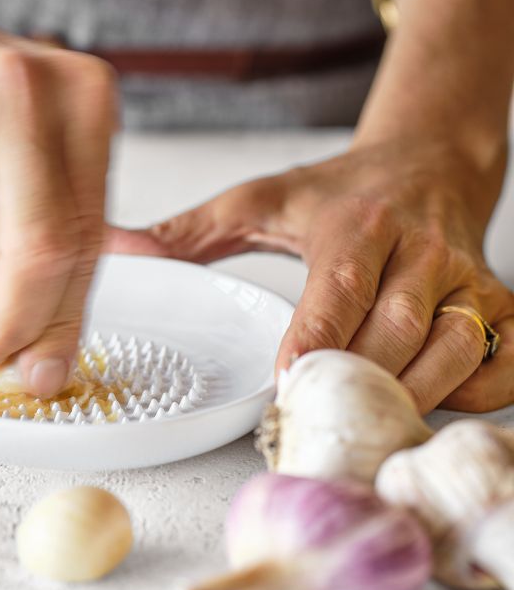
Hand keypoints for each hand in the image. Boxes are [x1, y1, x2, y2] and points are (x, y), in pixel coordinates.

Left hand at [108, 138, 513, 413]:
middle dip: (357, 385)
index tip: (289, 384)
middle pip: (396, 331)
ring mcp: (465, 277)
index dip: (317, 341)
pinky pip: (504, 360)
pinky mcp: (500, 299)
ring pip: (455, 349)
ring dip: (414, 396)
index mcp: (354, 224)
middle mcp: (418, 250)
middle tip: (316, 427)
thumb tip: (114, 251)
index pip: (339, 288)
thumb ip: (186, 233)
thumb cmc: (339, 193)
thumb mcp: (259, 200)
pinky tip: (433, 402)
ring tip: (367, 426)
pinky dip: (478, 393)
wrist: (429, 162)